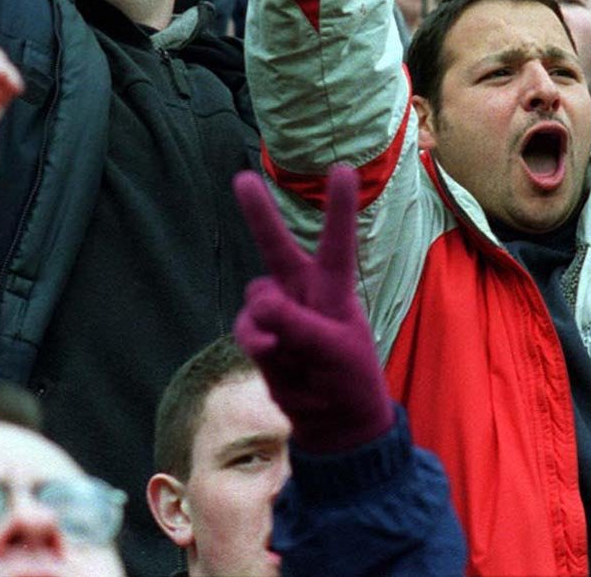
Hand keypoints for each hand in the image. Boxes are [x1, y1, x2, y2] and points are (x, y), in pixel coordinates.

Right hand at [231, 164, 393, 453]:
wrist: (331, 421)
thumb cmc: (348, 379)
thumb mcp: (334, 353)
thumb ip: (298, 324)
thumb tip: (258, 302)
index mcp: (335, 289)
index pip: (337, 242)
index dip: (339, 206)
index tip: (342, 168)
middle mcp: (303, 290)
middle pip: (277, 247)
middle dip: (258, 213)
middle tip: (242, 178)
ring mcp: (279, 310)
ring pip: (255, 298)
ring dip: (265, 323)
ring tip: (288, 350)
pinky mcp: (260, 332)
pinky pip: (245, 326)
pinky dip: (255, 342)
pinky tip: (272, 356)